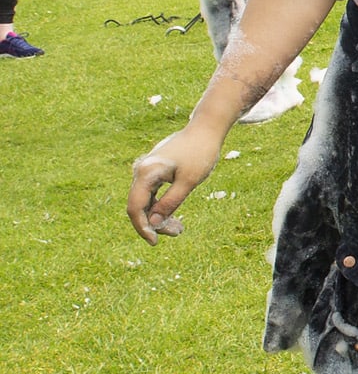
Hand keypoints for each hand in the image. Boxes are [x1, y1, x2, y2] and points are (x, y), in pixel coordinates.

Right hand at [127, 125, 222, 243]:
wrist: (205, 130)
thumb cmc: (200, 153)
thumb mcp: (189, 182)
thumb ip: (170, 202)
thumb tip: (152, 224)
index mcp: (146, 172)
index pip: (135, 207)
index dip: (142, 228)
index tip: (154, 243)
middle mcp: (141, 171)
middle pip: (139, 206)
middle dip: (154, 224)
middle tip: (178, 232)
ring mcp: (146, 171)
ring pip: (145, 202)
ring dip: (159, 217)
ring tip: (179, 228)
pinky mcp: (153, 172)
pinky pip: (152, 195)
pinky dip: (161, 207)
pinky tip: (175, 217)